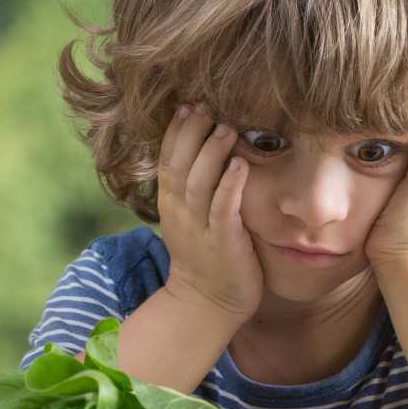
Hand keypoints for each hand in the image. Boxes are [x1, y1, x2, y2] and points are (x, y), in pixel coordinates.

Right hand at [157, 103, 263, 323]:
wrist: (207, 304)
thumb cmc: (206, 256)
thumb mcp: (190, 218)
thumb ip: (194, 186)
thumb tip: (208, 149)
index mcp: (171, 204)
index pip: (167, 159)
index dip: (176, 131)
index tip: (187, 104)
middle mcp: (180, 213)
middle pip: (179, 164)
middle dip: (191, 133)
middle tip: (205, 105)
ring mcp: (200, 228)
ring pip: (199, 183)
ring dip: (212, 153)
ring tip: (226, 127)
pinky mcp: (223, 243)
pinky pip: (223, 209)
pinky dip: (230, 186)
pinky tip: (240, 165)